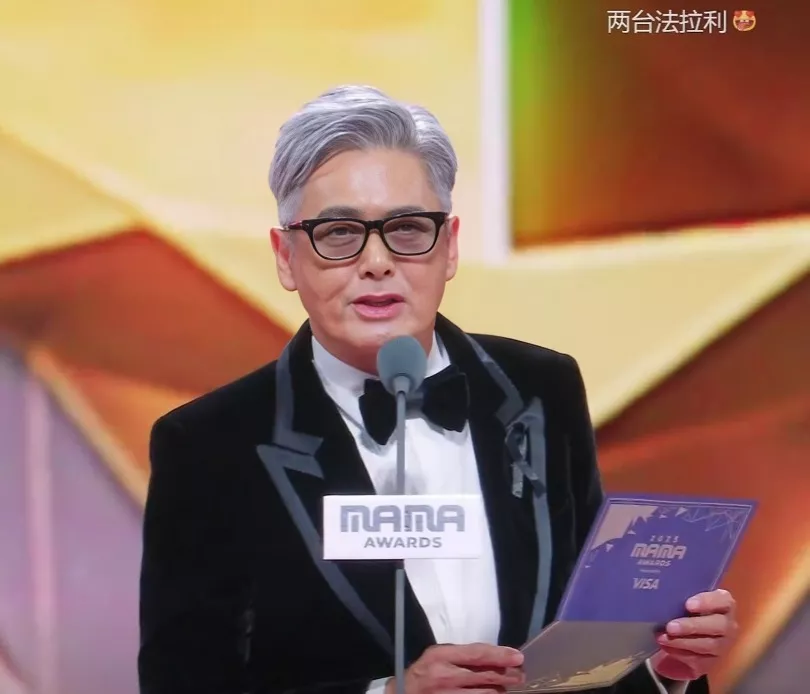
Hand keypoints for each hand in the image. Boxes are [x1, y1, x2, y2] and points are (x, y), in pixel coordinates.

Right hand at [384, 643, 524, 693]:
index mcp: (441, 656)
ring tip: (506, 688)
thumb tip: (492, 656)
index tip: (517, 657)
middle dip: (507, 675)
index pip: (477, 654)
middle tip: (520, 675)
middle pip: (485, 676)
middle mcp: (444, 676)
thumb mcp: (437, 655)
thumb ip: (460, 655)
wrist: (403, 693)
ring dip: (499, 691)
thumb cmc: (423, 672)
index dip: (500, 655)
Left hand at [650, 589, 738, 681]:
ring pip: (708, 645)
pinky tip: (666, 647)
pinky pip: (699, 660)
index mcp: (723, 604)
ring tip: (662, 637)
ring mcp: (722, 645)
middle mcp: (727, 624)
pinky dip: (680, 654)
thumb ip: (681, 596)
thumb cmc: (684, 608)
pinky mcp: (712, 662)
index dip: (707, 602)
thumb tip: (662, 591)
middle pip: (718, 626)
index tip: (688, 605)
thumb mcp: (684, 599)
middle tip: (671, 626)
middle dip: (692, 626)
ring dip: (683, 642)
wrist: (684, 633)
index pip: (723, 600)